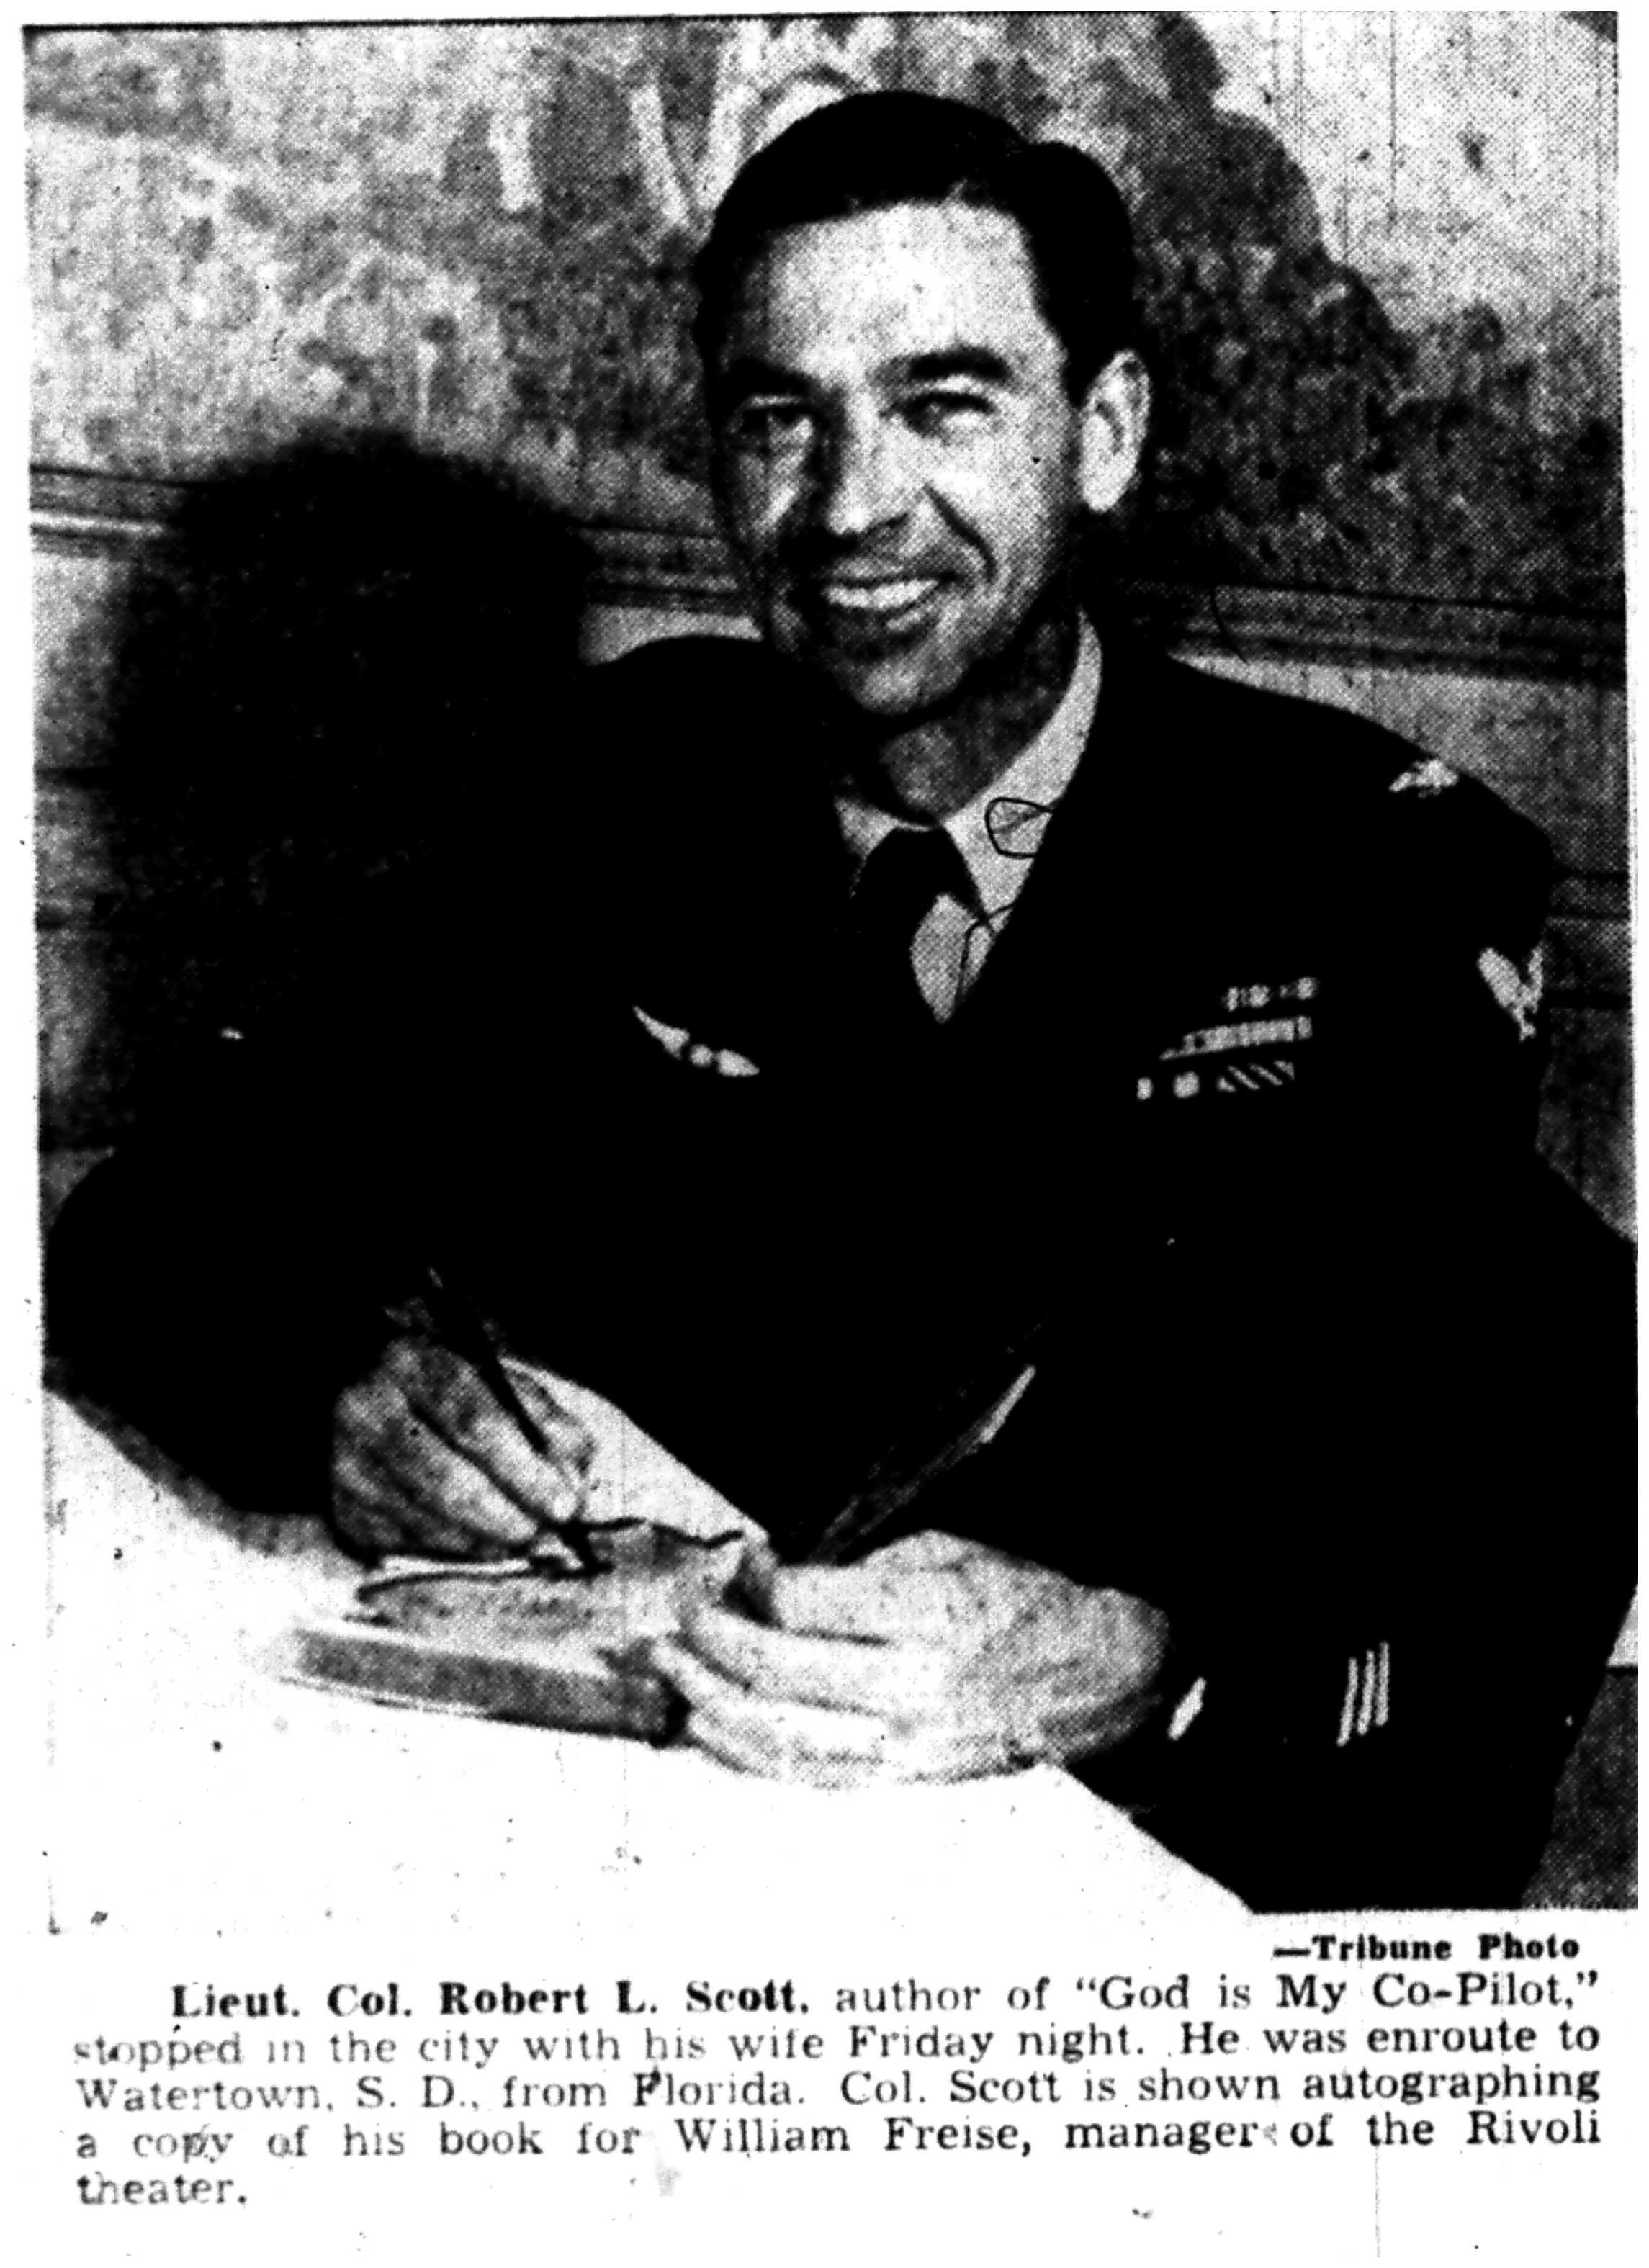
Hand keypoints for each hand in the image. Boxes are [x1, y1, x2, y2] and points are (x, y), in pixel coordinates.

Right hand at [330, 1335, 594, 1559]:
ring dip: (489, 1541)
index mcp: (411, 1364)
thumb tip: (574, 1478)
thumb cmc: (442, 1387)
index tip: (565, 1504)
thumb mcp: (494, 1379)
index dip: (524, 1470)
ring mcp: (348, 1467)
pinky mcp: (345, 1512)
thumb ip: (542, 1420)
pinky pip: (412, 1546)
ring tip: (526, 1538)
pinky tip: (483, 1541)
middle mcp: (367, 1412)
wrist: (352, 1392)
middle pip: (446, 1482)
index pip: (474, 1421)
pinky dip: (458, 1550)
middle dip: (509, 1517)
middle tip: (550, 1535)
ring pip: (430, 1522)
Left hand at [653, 1531, 1168, 1786]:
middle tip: (683, 1609)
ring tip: (670, 1667)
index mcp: (929, 1614)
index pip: (801, 1602)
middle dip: (710, 1635)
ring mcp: (905, 1745)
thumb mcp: (947, 1550)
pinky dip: (744, 1752)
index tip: (742, 1558)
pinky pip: (802, 1775)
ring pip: (774, 1734)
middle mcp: (913, 1687)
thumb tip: (767, 1578)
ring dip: (707, 1698)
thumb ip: (857, 1567)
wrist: (1095, 1677)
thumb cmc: (1021, 1603)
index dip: (754, 1576)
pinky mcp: (902, 1780)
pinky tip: (709, 1726)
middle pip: (773, 1668)